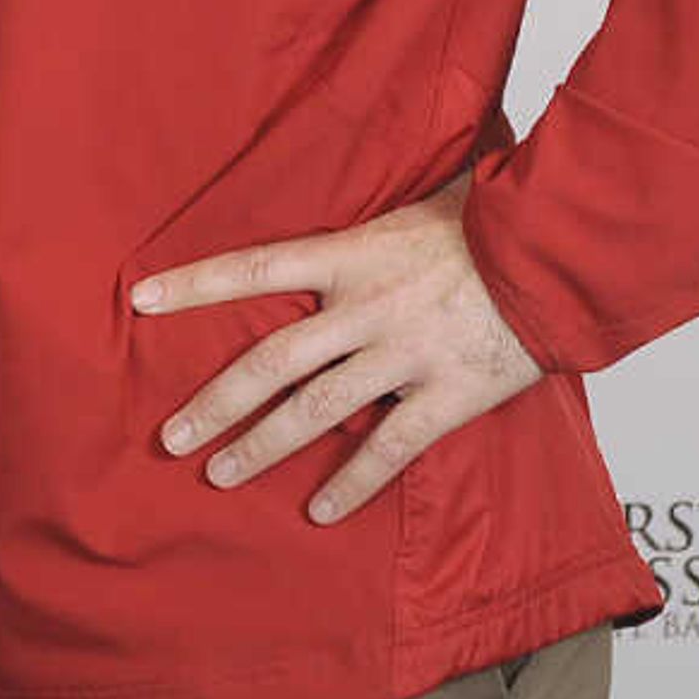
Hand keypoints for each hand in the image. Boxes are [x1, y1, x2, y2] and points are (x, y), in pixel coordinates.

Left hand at [132, 176, 543, 525]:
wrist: (558, 252)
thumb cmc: (493, 218)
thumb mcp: (422, 199)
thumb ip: (378, 220)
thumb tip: (353, 186)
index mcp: (353, 254)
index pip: (255, 268)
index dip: (196, 284)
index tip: (140, 300)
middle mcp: (367, 307)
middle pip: (271, 361)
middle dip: (215, 402)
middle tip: (172, 437)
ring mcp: (404, 354)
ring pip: (316, 410)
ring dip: (264, 446)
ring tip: (221, 474)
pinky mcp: (447, 395)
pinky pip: (389, 449)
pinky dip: (352, 483)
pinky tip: (320, 511)